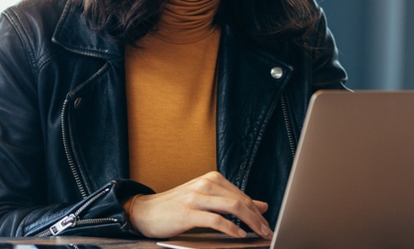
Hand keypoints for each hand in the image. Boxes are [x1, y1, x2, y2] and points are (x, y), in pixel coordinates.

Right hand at [127, 171, 272, 239]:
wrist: (145, 211)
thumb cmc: (177, 207)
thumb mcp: (207, 200)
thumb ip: (233, 201)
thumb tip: (262, 206)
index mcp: (212, 179)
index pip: (243, 195)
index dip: (258, 212)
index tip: (267, 225)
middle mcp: (206, 184)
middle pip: (241, 201)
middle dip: (258, 218)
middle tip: (268, 232)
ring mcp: (196, 197)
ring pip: (233, 207)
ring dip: (250, 222)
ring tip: (258, 234)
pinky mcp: (188, 212)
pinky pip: (215, 220)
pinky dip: (231, 228)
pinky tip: (239, 235)